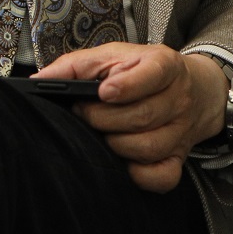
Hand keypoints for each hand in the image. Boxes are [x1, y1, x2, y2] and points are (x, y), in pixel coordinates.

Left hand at [36, 43, 228, 192]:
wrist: (192, 90)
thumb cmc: (140, 71)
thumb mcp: (111, 56)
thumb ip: (76, 65)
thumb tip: (40, 80)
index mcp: (164, 65)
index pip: (154, 74)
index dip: (128, 85)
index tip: (104, 91)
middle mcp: (178, 98)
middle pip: (143, 116)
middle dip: (103, 118)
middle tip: (83, 113)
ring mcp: (180, 131)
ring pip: (148, 147)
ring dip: (115, 144)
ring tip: (100, 133)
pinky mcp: (178, 158)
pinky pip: (161, 177)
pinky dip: (137, 174)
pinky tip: (121, 160)